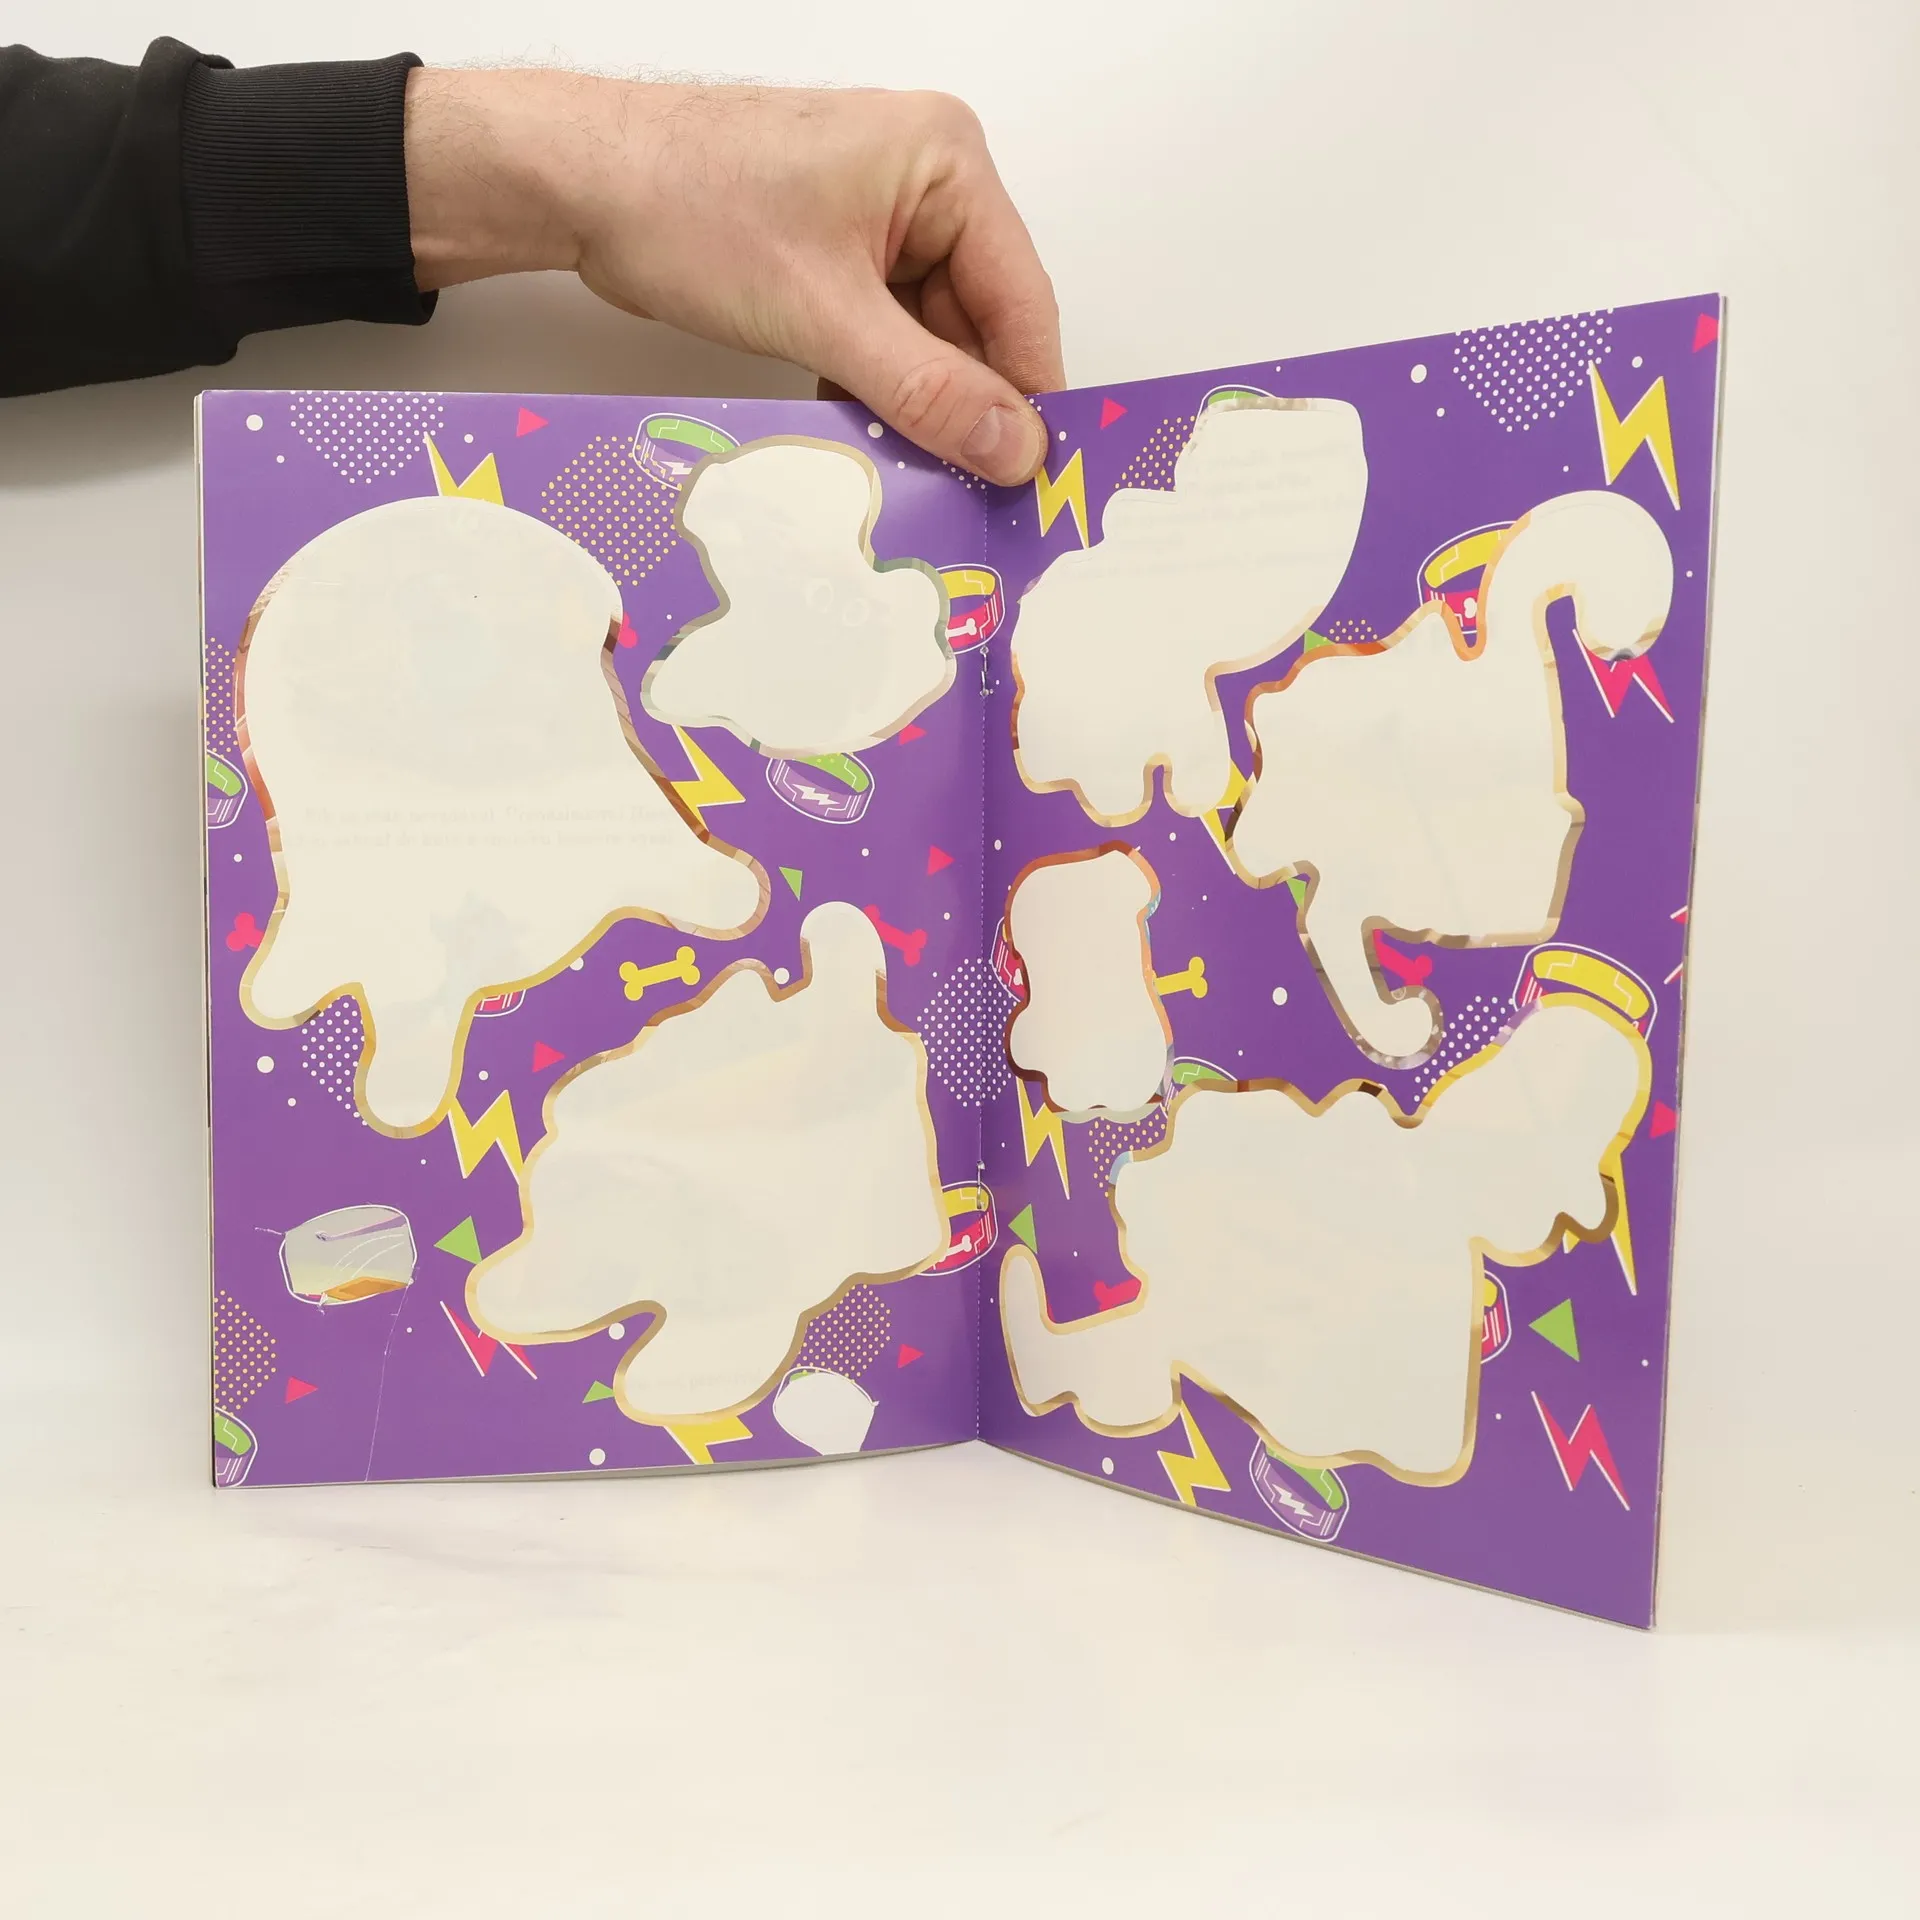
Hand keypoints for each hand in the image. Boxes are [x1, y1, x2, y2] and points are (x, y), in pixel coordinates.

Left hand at [404, 69, 1061, 484]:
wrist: (578, 182)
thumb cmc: (688, 205)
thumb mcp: (824, 315)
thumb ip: (927, 390)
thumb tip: (1012, 448)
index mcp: (946, 163)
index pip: (1021, 301)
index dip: (1027, 397)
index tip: (1030, 480)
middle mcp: (925, 182)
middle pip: (977, 325)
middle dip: (963, 408)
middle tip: (964, 496)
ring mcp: (880, 217)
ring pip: (928, 340)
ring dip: (913, 406)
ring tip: (908, 475)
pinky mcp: (836, 252)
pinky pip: (883, 337)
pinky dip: (873, 388)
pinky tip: (859, 437)